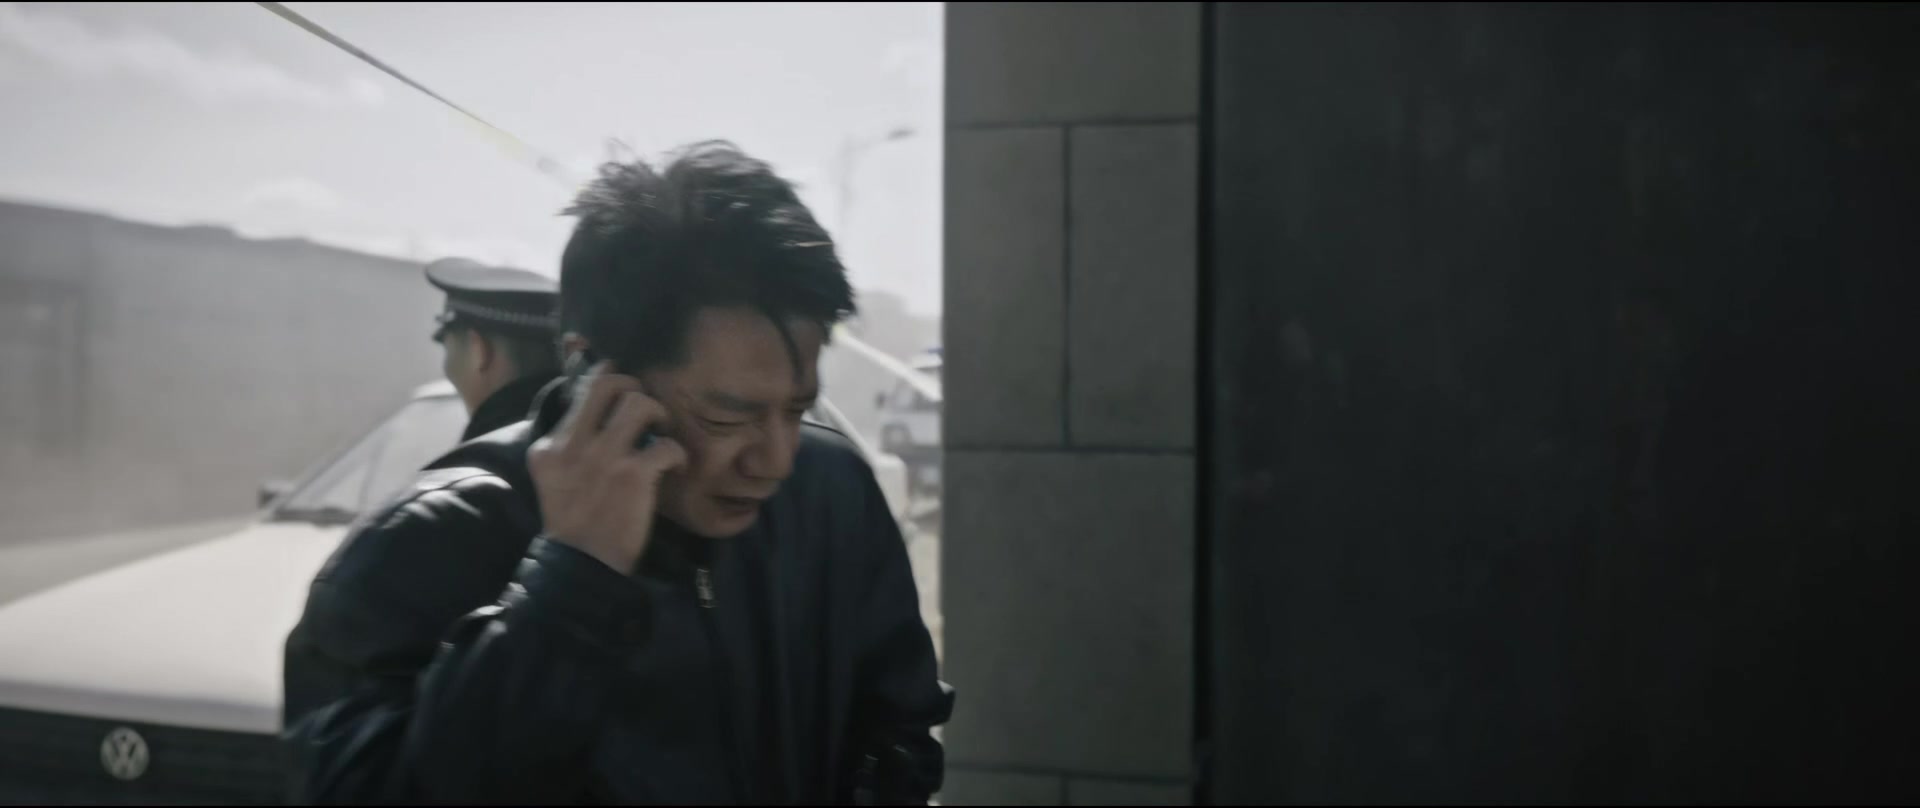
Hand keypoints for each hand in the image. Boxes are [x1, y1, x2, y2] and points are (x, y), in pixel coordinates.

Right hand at [527, 363, 687, 572]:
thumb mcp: (554, 479)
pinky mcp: (633, 475)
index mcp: (550, 446)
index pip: (580, 392)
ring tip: (661, 434)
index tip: (622, 393)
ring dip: (658, 414)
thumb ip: (570, 448)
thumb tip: (600, 415)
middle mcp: (573, 444)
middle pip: (607, 382)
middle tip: (644, 410)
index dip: (608, 383)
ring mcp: (604, 457)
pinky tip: (674, 467)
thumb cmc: (574, 523)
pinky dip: (678, 454)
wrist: (583, 565)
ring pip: (639, 403)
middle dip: (633, 387)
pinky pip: (666, 444)